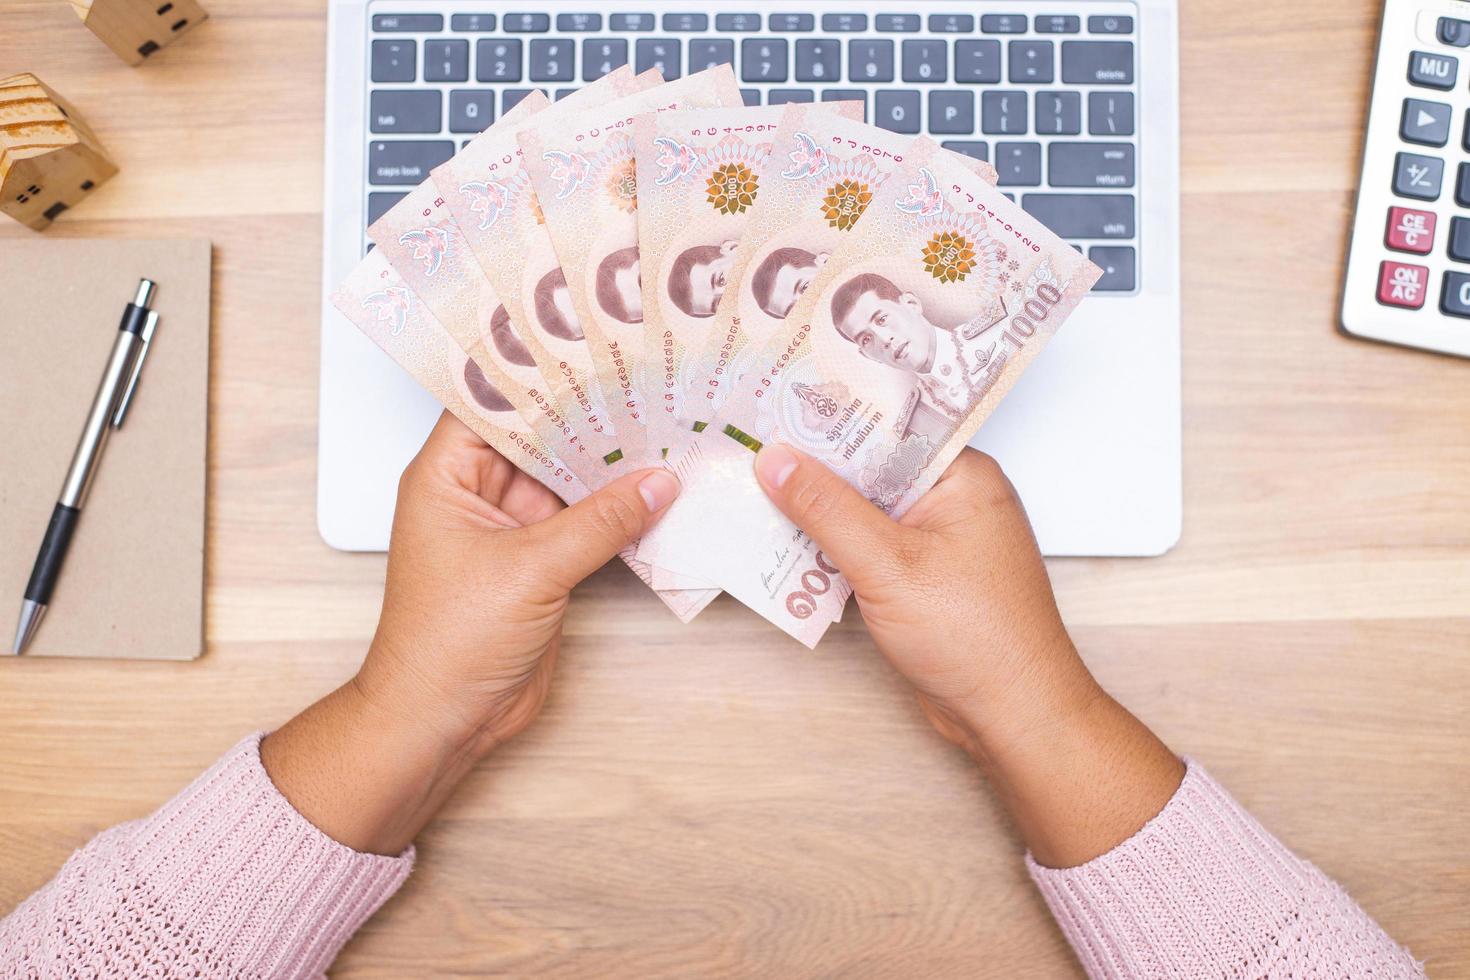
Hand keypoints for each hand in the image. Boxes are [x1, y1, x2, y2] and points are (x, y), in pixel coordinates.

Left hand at [262, 411, 679, 853]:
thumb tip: (656, 482)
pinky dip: (621, 509)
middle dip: (590, 412)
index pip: (492, 401)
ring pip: (570, 479)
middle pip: (541, 435)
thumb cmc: (445, 646)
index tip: (587, 341)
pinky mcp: (544, 563)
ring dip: (612, 462)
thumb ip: (599, 523)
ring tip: (664, 421)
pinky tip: (661, 487)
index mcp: (447, 476)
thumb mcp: (529, 572)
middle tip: (645, 375)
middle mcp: (479, 494)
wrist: (443, 721)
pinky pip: (588, 522)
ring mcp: (514, 529)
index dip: (537, 369)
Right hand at [754, 444, 1181, 865]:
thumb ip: (826, 509)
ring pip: (865, 509)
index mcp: (963, 475)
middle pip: (872, 466)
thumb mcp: (887, 564)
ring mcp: (938, 539)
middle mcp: (954, 498)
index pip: (890, 424)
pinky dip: (833, 548)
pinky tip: (786, 545)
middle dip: (815, 463)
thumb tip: (776, 460)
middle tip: (750, 442)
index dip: (832, 411)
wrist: (1014, 715)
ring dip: (818, 510)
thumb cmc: (975, 638)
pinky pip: (869, 547)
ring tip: (754, 488)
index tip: (775, 398)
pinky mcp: (923, 577)